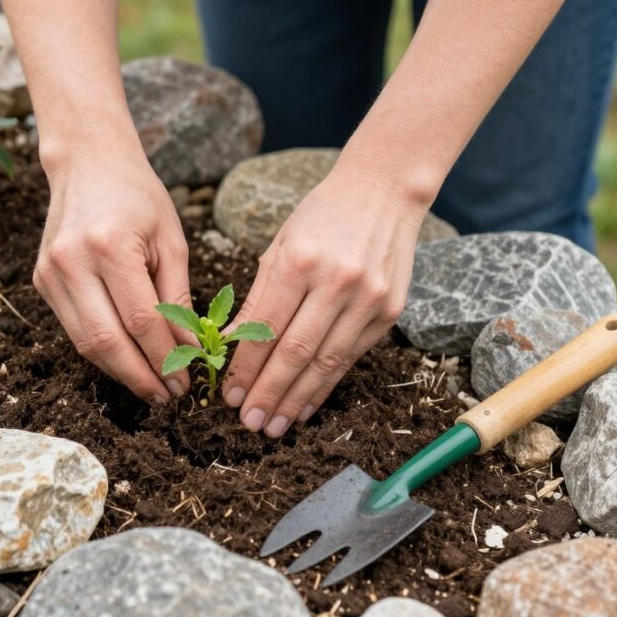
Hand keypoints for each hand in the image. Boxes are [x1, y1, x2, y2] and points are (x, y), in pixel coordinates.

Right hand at [33, 146, 191, 402]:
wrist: (88, 163)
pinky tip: (128, 359)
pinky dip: (103, 350)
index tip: (186, 379)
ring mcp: (51, 273)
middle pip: (106, 341)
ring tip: (152, 386)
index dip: (165, 357)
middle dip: (141, 376)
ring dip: (120, 371)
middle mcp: (72, 261)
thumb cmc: (138, 197)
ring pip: (85, 343)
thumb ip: (178, 297)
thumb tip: (189, 350)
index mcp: (110, 245)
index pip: (141, 320)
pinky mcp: (42, 281)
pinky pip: (74, 329)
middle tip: (168, 396)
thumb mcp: (171, 240)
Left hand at [222, 161, 429, 436]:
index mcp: (299, 261)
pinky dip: (326, 385)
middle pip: (296, 353)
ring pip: (326, 363)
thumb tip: (228, 344)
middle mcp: (336, 282)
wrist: (385, 190)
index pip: (266, 328)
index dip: (246, 369)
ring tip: (275, 425)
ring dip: (297, 400)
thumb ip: (256, 297)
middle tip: (249, 423)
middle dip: (269, 394)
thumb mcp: (279, 246)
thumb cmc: (321, 215)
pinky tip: (307, 405)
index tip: (230, 396)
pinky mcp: (389, 311)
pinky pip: (351, 357)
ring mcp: (368, 298)